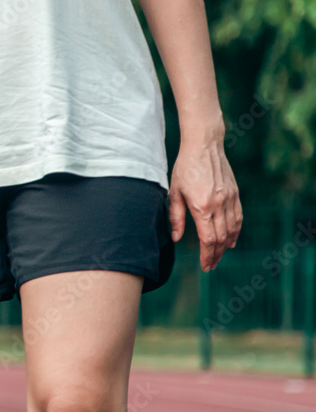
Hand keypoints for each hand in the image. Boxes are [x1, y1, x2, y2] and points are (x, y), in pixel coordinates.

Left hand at [169, 133, 242, 271]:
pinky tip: (232, 240)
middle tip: (211, 265)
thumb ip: (176, 217)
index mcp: (202, 207)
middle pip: (221, 238)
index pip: (207, 239)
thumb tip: (175, 238)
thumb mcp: (174, 193)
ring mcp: (230, 199)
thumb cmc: (185, 168)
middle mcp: (219, 205)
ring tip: (219, 255)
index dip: (207, 255)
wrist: (204, 146)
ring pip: (232, 229)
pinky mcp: (235, 193)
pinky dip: (236, 231)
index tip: (205, 266)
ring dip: (227, 245)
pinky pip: (238, 217)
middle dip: (216, 254)